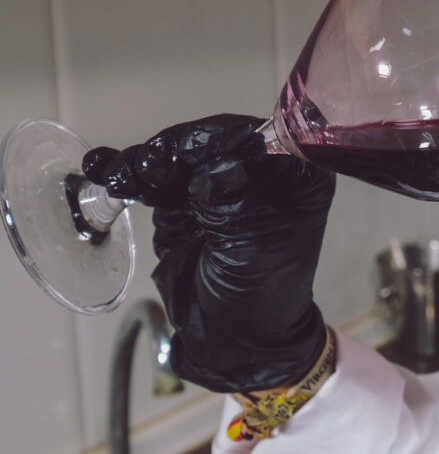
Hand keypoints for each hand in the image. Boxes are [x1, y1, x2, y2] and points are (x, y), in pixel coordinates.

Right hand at [83, 114, 336, 392]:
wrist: (233, 338)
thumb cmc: (261, 294)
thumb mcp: (251, 248)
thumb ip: (233, 204)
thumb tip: (217, 167)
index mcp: (294, 176)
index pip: (257, 139)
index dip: (220, 141)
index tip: (187, 153)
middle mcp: (259, 171)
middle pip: (212, 142)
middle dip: (176, 150)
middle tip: (148, 165)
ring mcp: (218, 183)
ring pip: (179, 157)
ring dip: (147, 162)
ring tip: (121, 175)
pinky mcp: (184, 201)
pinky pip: (157, 180)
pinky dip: (131, 175)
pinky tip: (104, 168)